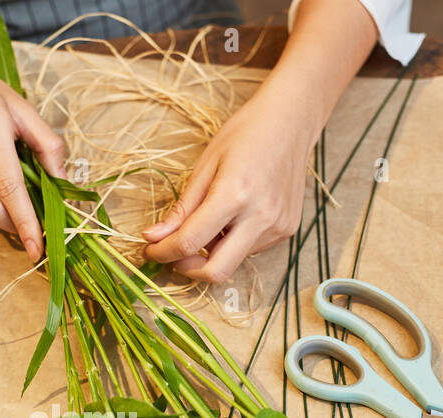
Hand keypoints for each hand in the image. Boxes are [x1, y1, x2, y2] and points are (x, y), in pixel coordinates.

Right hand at [0, 52, 65, 260]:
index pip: (10, 186)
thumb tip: (62, 181)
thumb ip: (47, 143)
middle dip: (15, 228)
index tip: (39, 245)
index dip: (26, 220)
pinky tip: (0, 197)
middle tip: (35, 237)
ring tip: (22, 216)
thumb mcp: (20, 106)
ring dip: (4, 219)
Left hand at [142, 84, 318, 284]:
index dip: (163, 252)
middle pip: (216, 272)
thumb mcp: (206, 164)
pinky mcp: (286, 230)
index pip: (189, 242)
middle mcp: (260, 217)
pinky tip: (235, 215)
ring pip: (232, 261)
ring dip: (211, 250)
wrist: (292, 121)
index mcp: (235, 194)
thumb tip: (153, 237)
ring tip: (211, 217)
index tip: (149, 249)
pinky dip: (232, 241)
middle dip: (187, 269)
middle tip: (172, 253)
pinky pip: (249, 249)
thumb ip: (181, 207)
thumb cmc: (246, 133)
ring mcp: (277, 227)